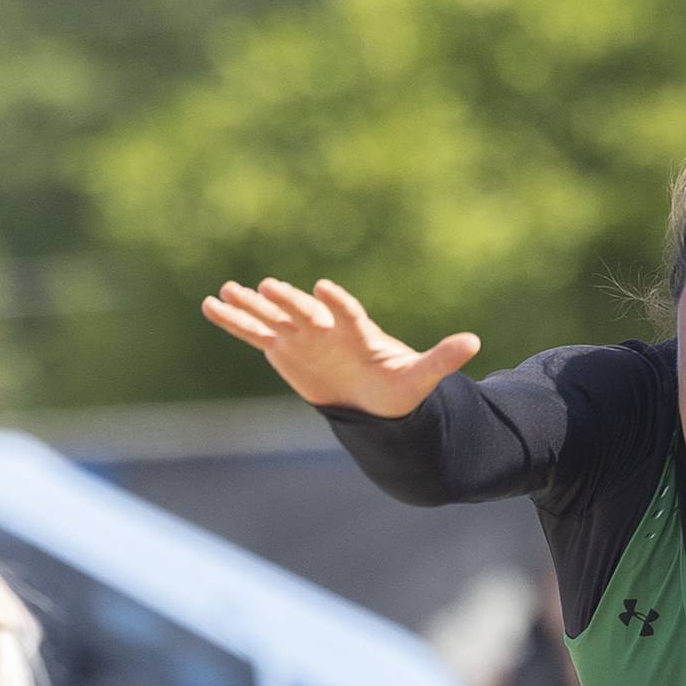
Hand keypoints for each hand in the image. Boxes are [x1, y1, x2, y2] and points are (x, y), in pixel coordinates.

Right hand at [202, 276, 480, 416]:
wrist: (373, 399)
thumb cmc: (396, 386)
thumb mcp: (421, 378)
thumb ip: (442, 359)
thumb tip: (475, 342)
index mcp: (357, 331)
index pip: (348, 313)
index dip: (338, 303)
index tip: (327, 289)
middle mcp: (326, 327)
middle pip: (305, 311)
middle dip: (288, 301)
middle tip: (268, 286)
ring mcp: (301, 335)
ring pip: (273, 318)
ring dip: (251, 306)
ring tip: (225, 291)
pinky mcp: (283, 348)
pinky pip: (255, 333)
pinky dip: (234, 321)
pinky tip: (210, 305)